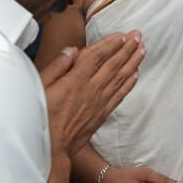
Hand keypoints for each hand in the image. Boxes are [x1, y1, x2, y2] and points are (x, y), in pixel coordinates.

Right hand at [42, 31, 143, 161]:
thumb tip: (72, 51)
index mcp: (75, 81)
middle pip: (113, 65)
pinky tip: (136, 74)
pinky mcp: (102, 114)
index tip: (122, 35)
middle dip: (127, 48)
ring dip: (133, 62)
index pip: (97, 57)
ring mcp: (99, 102)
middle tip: (138, 35)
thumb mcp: (40, 88)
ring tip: (142, 50)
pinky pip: (120, 95)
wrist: (50, 148)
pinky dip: (129, 83)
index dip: (111, 44)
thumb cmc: (40, 116)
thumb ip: (56, 68)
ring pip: (120, 78)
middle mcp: (91, 90)